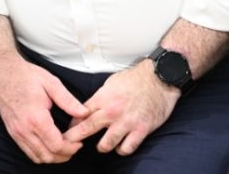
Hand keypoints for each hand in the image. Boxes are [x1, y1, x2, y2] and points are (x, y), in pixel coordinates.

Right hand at [0, 55, 88, 163]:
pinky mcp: (12, 132)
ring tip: (63, 146)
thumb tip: (84, 113)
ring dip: (53, 156)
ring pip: (37, 157)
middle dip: (64, 155)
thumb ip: (68, 101)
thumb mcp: (51, 83)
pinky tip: (49, 143)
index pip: (57, 145)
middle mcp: (24, 129)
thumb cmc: (26, 76)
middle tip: (74, 146)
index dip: (71, 148)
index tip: (79, 142)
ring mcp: (16, 132)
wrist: (2, 72)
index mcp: (36, 117)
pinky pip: (27, 152)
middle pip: (48, 156)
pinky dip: (40, 153)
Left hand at [62, 61, 178, 155]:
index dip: (73, 124)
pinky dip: (122, 150)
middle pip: (87, 129)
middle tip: (69, 144)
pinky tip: (121, 146)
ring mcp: (127, 122)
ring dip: (102, 147)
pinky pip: (126, 148)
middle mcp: (112, 111)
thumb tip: (89, 108)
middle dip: (75, 138)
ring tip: (102, 146)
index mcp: (104, 98)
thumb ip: (100, 97)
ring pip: (106, 144)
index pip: (81, 114)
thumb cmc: (136, 79)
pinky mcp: (141, 130)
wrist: (159, 79)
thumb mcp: (111, 83)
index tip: (68, 129)